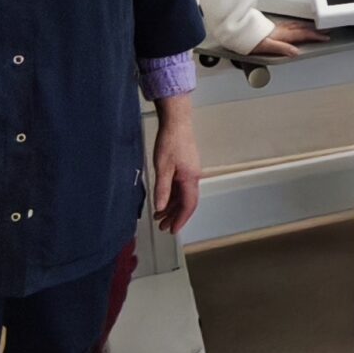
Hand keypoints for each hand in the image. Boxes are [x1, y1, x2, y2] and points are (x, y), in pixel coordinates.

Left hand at [151, 99, 200, 233]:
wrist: (176, 122)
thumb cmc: (171, 142)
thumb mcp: (163, 167)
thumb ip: (162, 189)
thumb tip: (161, 207)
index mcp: (190, 179)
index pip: (188, 205)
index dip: (181, 219)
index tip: (173, 230)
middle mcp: (193, 177)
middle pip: (186, 202)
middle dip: (175, 216)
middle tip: (163, 227)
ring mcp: (189, 172)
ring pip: (182, 195)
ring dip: (172, 206)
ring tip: (160, 216)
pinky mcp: (184, 167)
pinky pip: (179, 186)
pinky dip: (171, 195)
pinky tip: (163, 200)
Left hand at [249, 20, 329, 58]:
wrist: (239, 32)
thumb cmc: (250, 40)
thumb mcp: (267, 47)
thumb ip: (282, 48)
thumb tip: (295, 52)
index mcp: (283, 35)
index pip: (303, 35)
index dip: (315, 36)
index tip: (325, 36)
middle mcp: (282, 30)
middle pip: (302, 28)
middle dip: (315, 30)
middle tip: (324, 31)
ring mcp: (278, 27)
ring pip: (296, 25)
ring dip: (307, 26)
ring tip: (314, 28)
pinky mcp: (273, 26)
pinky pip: (290, 24)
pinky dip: (297, 25)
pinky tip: (295, 26)